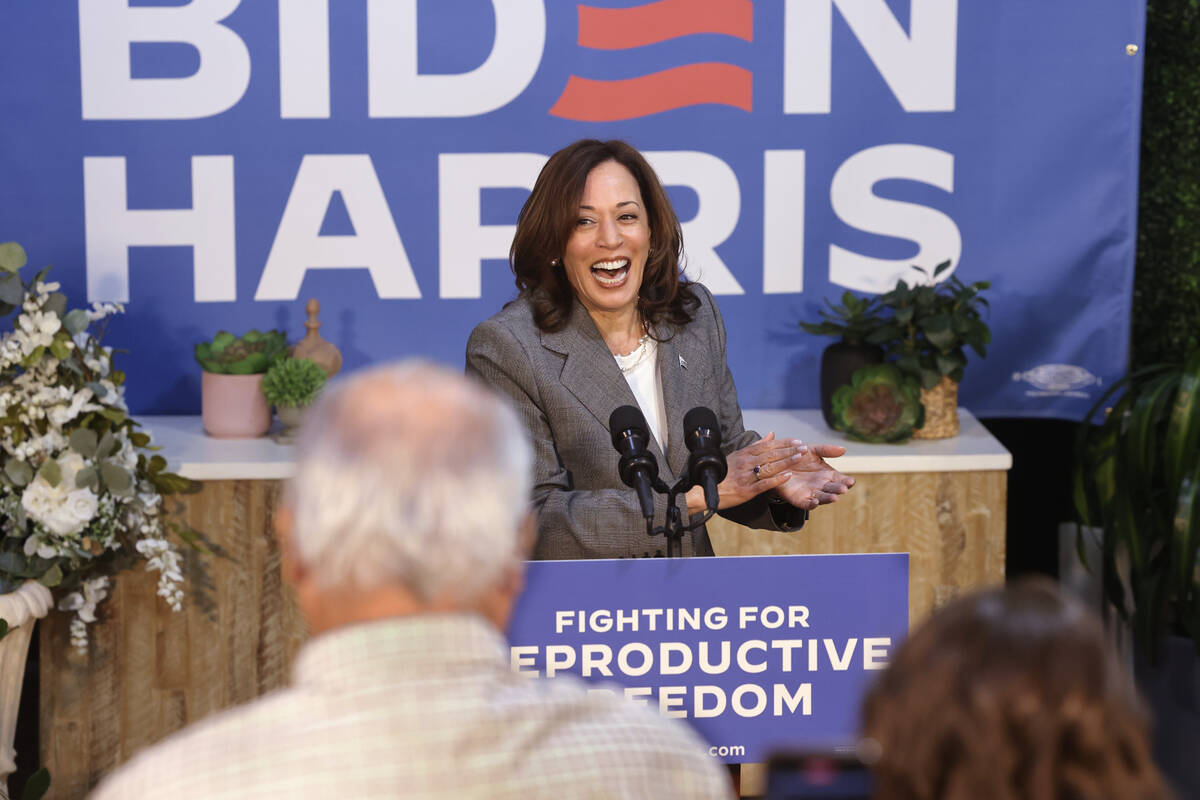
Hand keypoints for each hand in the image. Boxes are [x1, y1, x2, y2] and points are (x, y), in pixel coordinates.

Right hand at [685, 433, 807, 513]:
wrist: (706, 490)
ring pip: (769, 467)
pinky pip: (763, 484)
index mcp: (744, 454)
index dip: (783, 443)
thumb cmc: (723, 473)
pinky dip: (776, 480)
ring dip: (786, 462)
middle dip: (789, 451)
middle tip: (803, 448)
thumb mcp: (737, 455)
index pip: (767, 445)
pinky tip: (787, 476)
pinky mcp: (746, 491)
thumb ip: (756, 445)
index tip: (797, 441)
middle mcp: (745, 463)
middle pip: (771, 455)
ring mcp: (746, 477)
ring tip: (799, 458)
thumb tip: (771, 434)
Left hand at [772, 444, 854, 510]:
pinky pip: (807, 504)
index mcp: (828, 474)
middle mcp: (822, 485)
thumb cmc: (797, 457)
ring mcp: (811, 493)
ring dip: (828, 498)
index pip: (841, 479)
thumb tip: (843, 449)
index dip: (847, 481)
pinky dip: (811, 504)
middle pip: (833, 489)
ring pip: (823, 498)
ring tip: (834, 497)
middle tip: (843, 488)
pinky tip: (815, 502)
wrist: (777, 462)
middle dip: (839, 489)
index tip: (851, 480)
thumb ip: (827, 450)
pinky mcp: (799, 499)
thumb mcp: (813, 450)